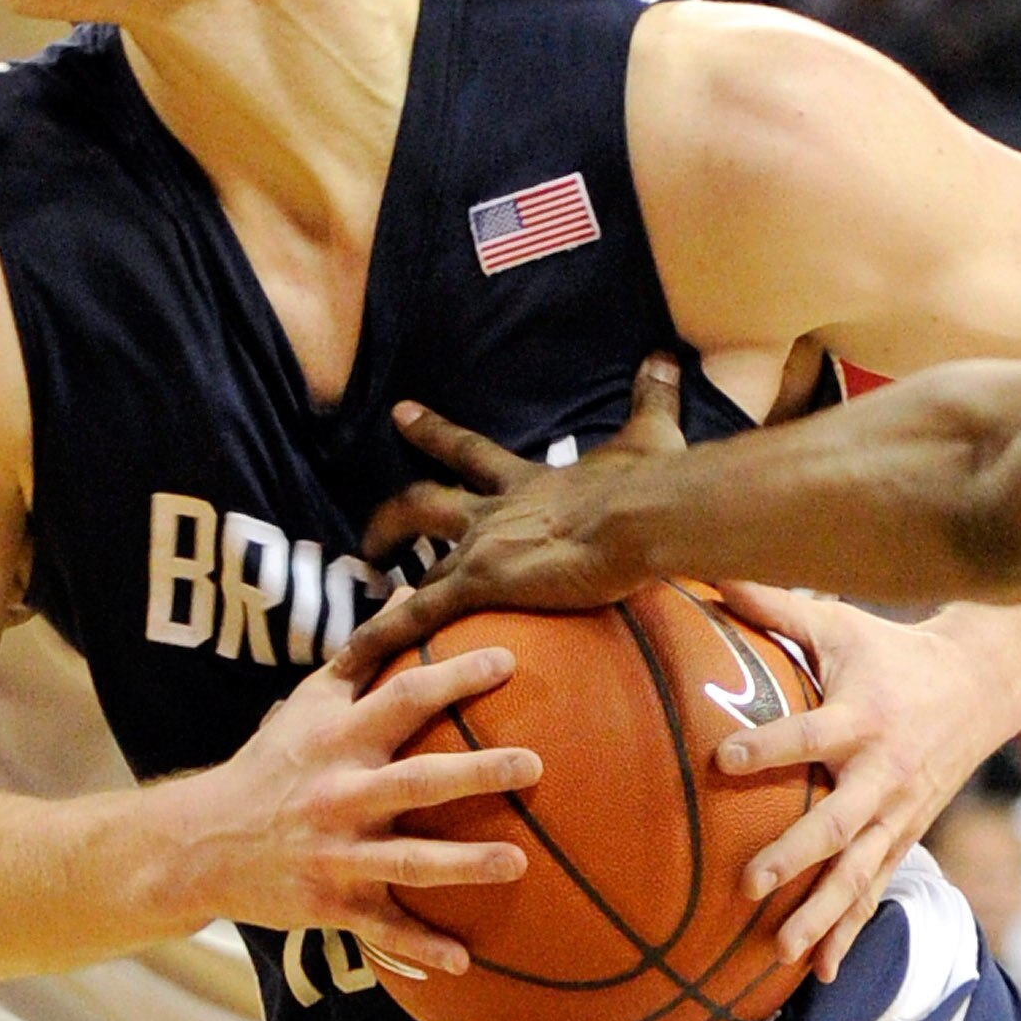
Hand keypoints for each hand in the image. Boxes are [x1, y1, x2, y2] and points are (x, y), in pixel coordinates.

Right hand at [191, 646, 541, 974]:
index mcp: (336, 740)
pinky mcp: (331, 902)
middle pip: (417, 782)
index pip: (402, 698)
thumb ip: (361, 659)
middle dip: (476, 774)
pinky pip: (382, 928)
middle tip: (534, 766)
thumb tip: (406, 595)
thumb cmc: (269, 765)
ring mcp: (336, 853)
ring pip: (407, 861)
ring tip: (518, 862)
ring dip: (463, 865)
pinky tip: (464, 959)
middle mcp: (339, 795)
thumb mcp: (304, 703)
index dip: (454, 677)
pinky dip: (419, 946)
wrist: (202, 843)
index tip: (508, 661)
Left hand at [334, 356, 687, 686]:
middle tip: (368, 533)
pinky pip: (420, 615)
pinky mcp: (480, 584)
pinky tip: (356, 660)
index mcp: (525, 482)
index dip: (432, 432)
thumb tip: (664, 360)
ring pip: (419, 573)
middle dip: (392, 519)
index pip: (469, 451)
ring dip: (391, 596)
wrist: (639, 516)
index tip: (399, 414)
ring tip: (367, 619)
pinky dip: (384, 636)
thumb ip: (651, 399)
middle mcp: (492, 514)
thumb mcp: (648, 434)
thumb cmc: (645, 483)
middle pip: (424, 506)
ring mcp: (481, 550)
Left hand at [706, 580, 999, 979]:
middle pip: (839, 820)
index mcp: (863, 716)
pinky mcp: (907, 837)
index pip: (812, 732)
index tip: (722, 758)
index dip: (771, 746)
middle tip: (748, 883)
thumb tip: (702, 565)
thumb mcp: (837, 622)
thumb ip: (770, 602)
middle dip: (796, 854)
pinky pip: (876, 889)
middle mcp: (884, 772)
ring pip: (860, 871)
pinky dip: (851, 930)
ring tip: (780, 950)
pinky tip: (821, 972)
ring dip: (823, 913)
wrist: (979, 688)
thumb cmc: (890, 650)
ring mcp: (900, 812)